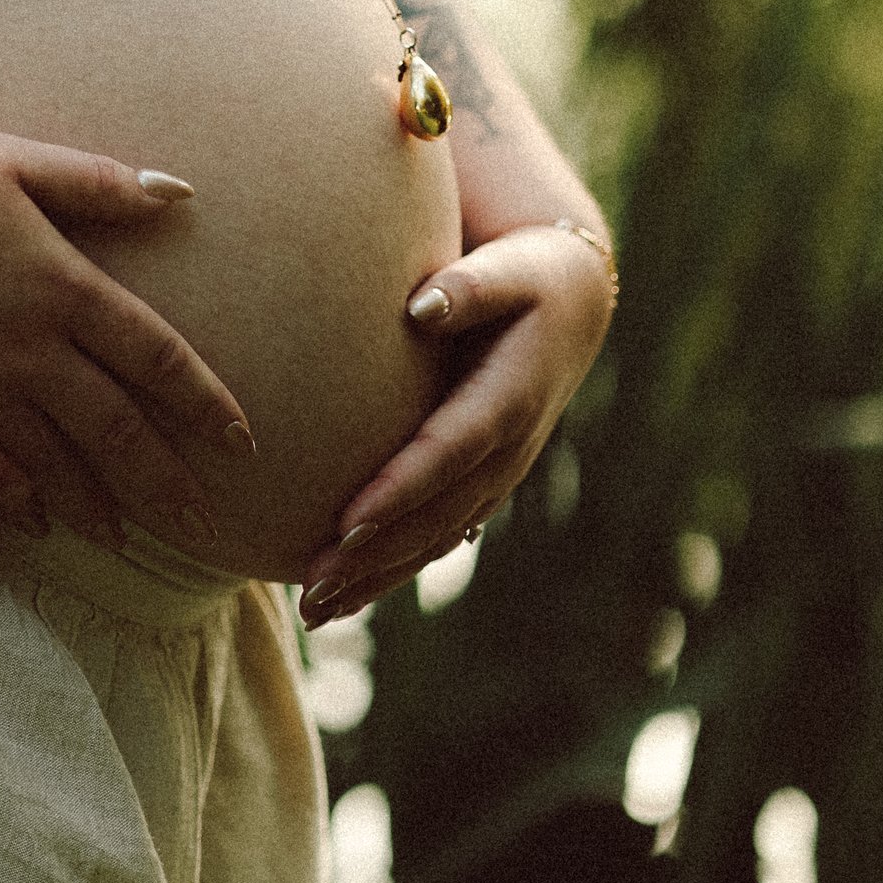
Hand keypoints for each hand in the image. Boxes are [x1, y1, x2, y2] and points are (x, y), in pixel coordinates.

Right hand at [0, 123, 253, 553]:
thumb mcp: (14, 158)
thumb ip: (98, 182)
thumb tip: (180, 193)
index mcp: (64, 281)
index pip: (157, 357)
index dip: (204, 403)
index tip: (242, 443)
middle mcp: (30, 345)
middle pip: (117, 429)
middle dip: (164, 481)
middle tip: (202, 526)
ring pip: (53, 462)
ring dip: (96, 506)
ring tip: (124, 541)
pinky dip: (16, 501)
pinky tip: (30, 523)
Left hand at [297, 221, 614, 624]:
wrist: (571, 304)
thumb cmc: (527, 277)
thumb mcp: (509, 271)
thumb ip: (470, 286)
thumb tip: (422, 302)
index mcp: (511, 398)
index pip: (449, 450)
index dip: (402, 489)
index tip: (346, 522)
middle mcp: (507, 450)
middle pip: (437, 514)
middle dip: (376, 555)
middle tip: (312, 586)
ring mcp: (496, 475)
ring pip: (435, 539)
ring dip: (376, 578)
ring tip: (313, 612)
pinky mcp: (481, 484)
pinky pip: (436, 537)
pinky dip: (391, 569)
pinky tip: (342, 598)